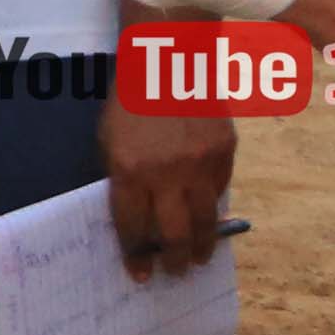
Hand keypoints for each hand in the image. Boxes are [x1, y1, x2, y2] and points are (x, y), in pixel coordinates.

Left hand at [101, 92, 237, 278]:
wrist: (170, 60)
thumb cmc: (129, 103)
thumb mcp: (109, 141)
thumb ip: (123, 180)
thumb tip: (139, 223)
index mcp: (129, 170)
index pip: (133, 226)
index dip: (136, 255)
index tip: (139, 273)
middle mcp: (167, 172)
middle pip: (175, 233)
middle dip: (174, 260)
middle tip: (174, 273)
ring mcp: (201, 163)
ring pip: (205, 220)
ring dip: (202, 246)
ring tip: (198, 259)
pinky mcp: (226, 152)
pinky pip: (219, 191)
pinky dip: (212, 208)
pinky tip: (207, 218)